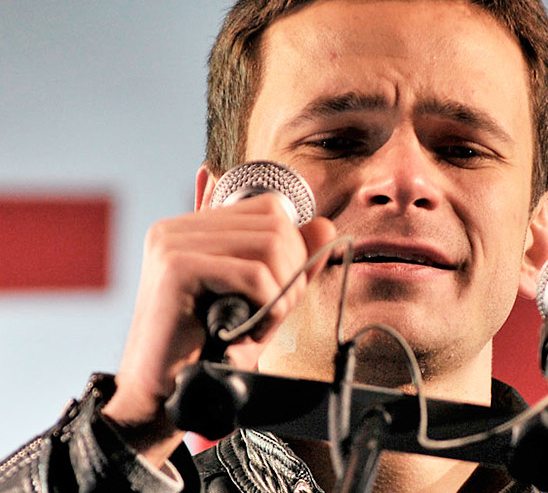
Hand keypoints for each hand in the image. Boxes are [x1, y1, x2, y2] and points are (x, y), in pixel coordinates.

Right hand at [101, 193, 335, 464]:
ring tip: (259, 324)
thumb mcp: (262, 300)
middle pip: (276, 225)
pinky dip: (267, 306)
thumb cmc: (210, 351)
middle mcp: (178, 227)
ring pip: (270, 246)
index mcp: (193, 227)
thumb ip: (293, 262)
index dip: (292, 250)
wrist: (160, 399)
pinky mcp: (176, 267)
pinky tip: (248, 330)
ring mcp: (173, 243)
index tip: (279, 294)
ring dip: (280, 293)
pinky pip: (253, 274)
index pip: (271, 209)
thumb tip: (325, 226)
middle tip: (272, 316)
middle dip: (291, 274)